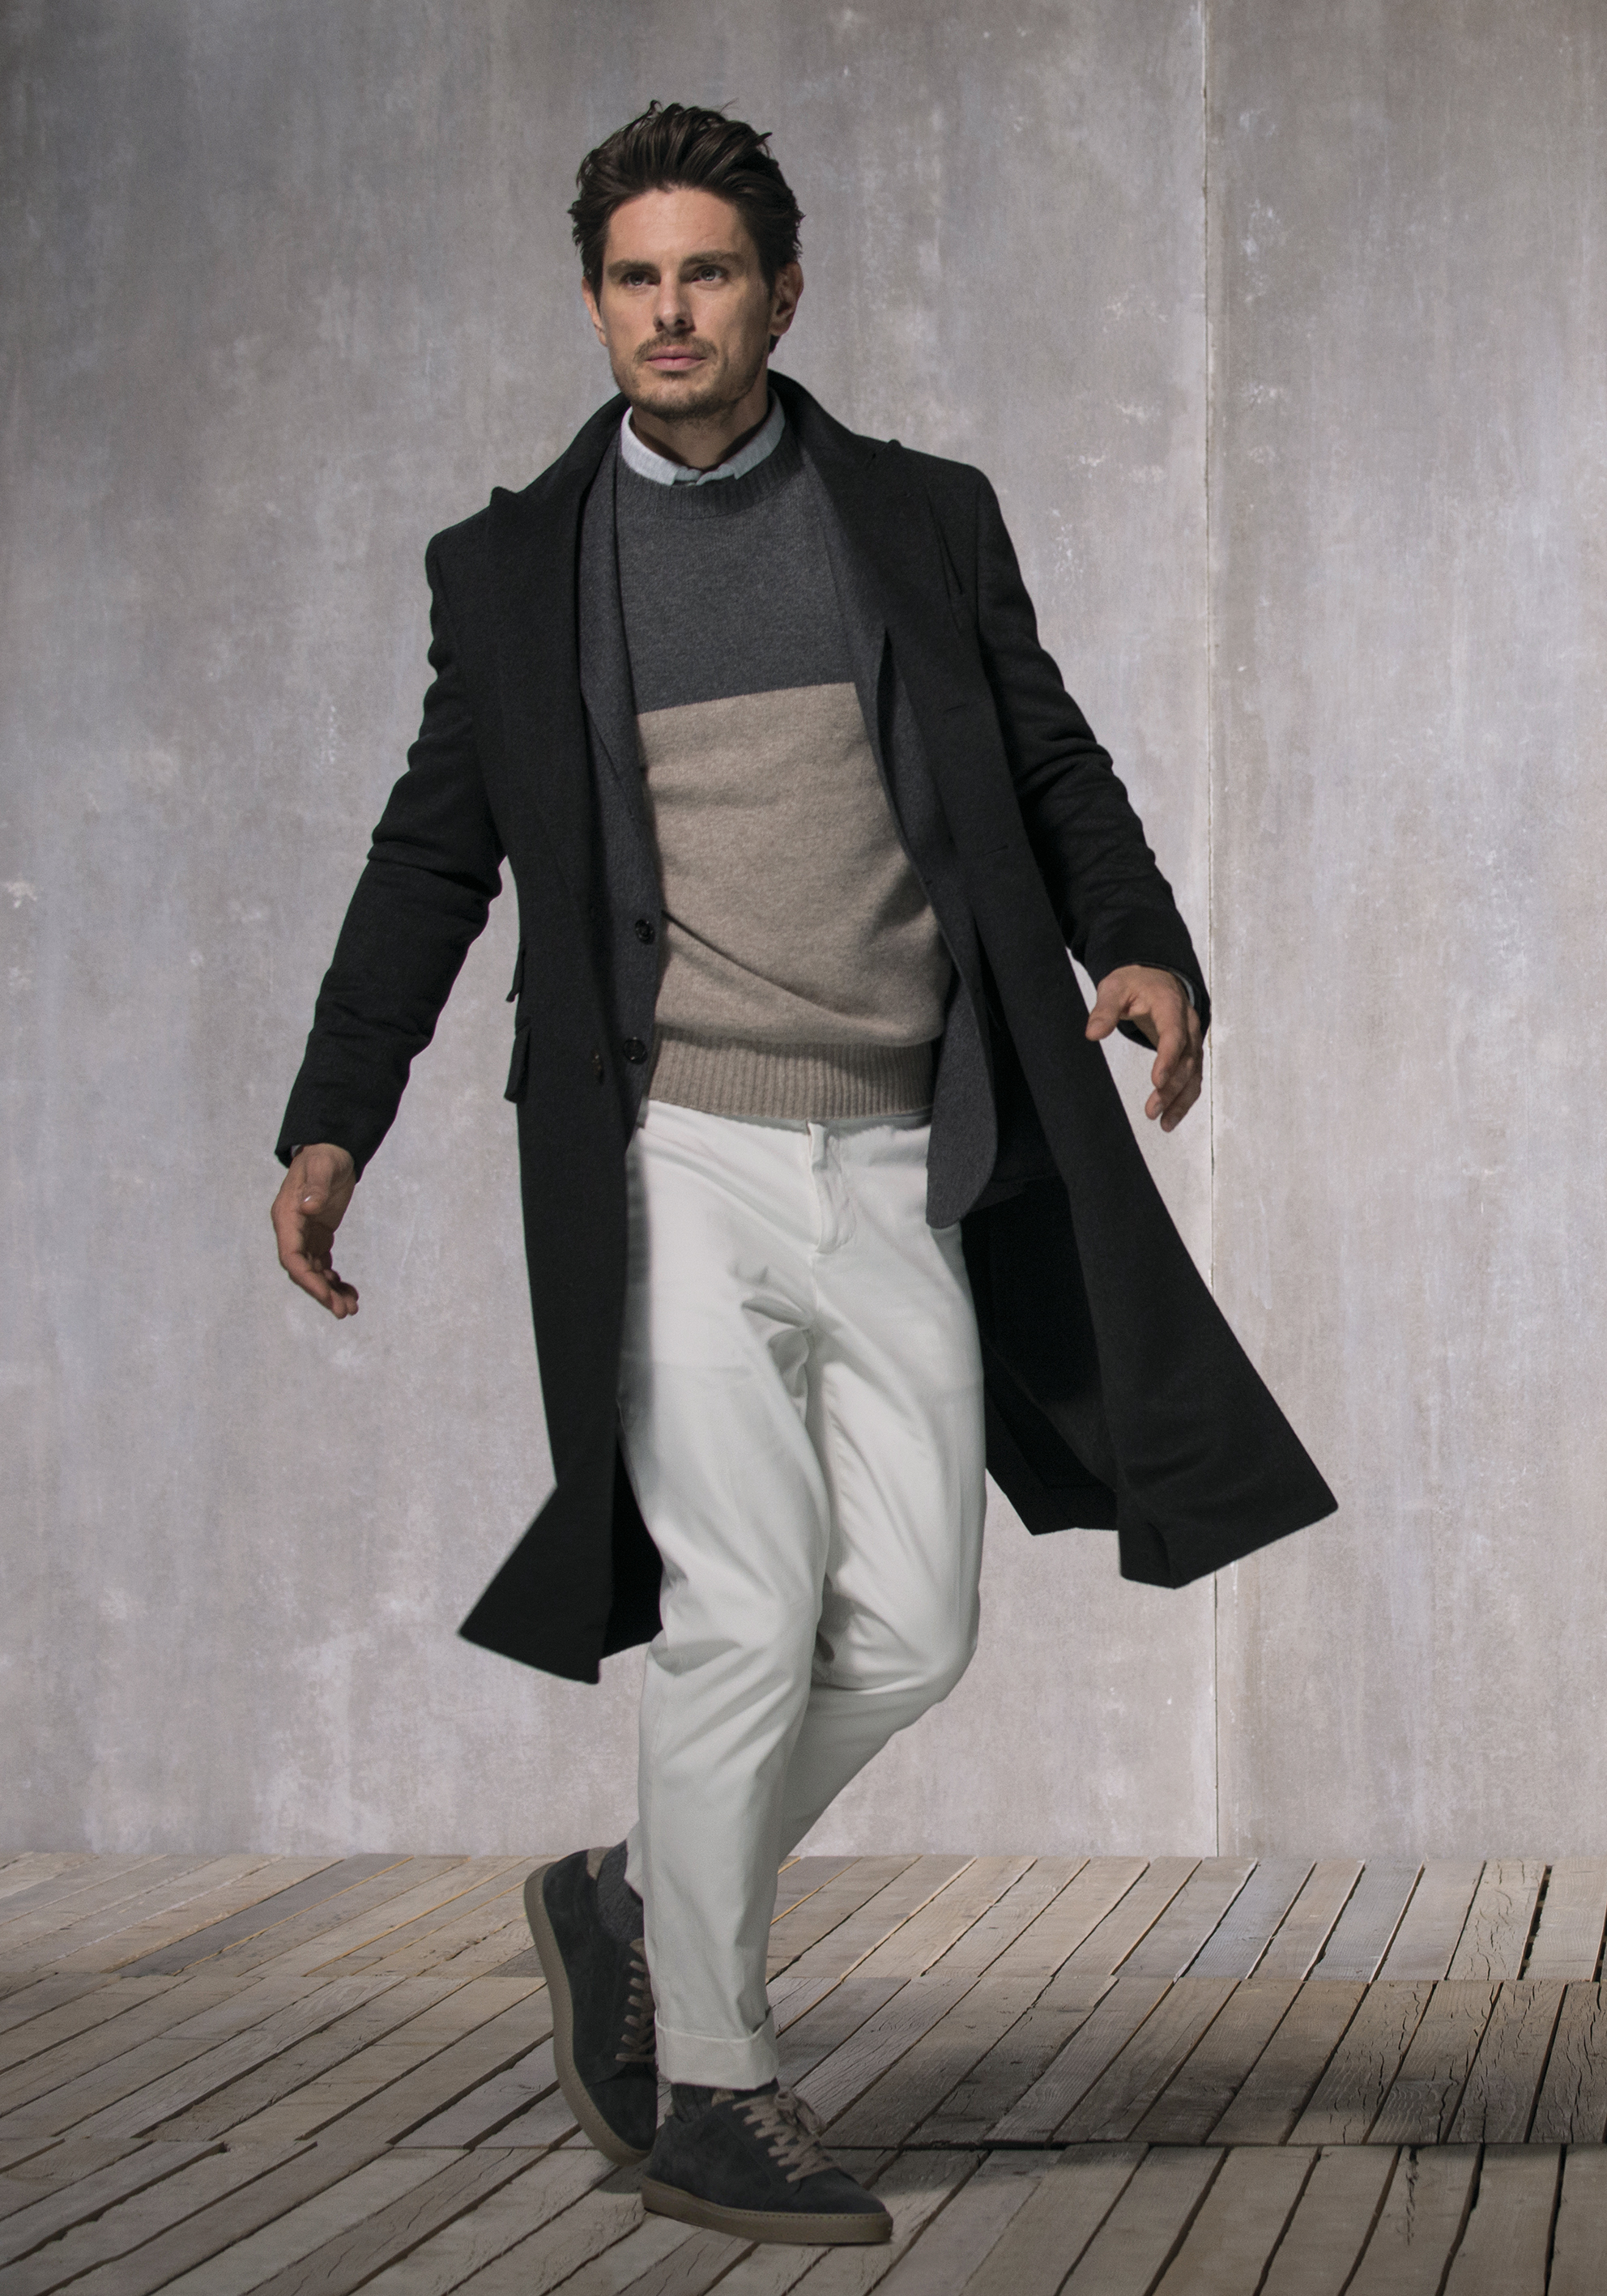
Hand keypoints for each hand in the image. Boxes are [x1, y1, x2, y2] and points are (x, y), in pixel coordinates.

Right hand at [271, 1144, 359, 1315]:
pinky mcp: (318, 1235)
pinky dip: (335, 1279)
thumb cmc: (324, 1156)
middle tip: (344, 1311)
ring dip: (330, 1290)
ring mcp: (305, 1235)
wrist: (331, 1149)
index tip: (326, 1295)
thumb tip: (308, 1206)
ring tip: (352, 1308)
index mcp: (287, 1217)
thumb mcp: (322, 1167)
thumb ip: (316, 1186)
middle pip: (303, 1270)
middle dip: (322, 1292)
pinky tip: (351, 1292)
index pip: (291, 1256)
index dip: (307, 1279)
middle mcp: (292, 1230)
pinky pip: (323, 1264)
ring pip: (314, 1271)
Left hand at [1086, 964, 1202, 1131]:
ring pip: (1193, 1073)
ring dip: (1180, 1100)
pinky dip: (1184, 1100)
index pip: (1173, 1034)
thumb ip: (1104, 1009)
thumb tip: (1092, 1033)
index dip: (1167, 1059)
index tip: (1156, 1082)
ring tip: (1164, 1124)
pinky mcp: (1190, 1052)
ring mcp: (1192, 1039)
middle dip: (1171, 1088)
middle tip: (1151, 1110)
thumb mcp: (1114, 987)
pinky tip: (1170, 1119)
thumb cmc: (1134, 982)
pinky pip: (1193, 1078)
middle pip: (1187, 1059)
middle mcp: (1188, 1024)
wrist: (1156, 976)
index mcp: (1170, 1005)